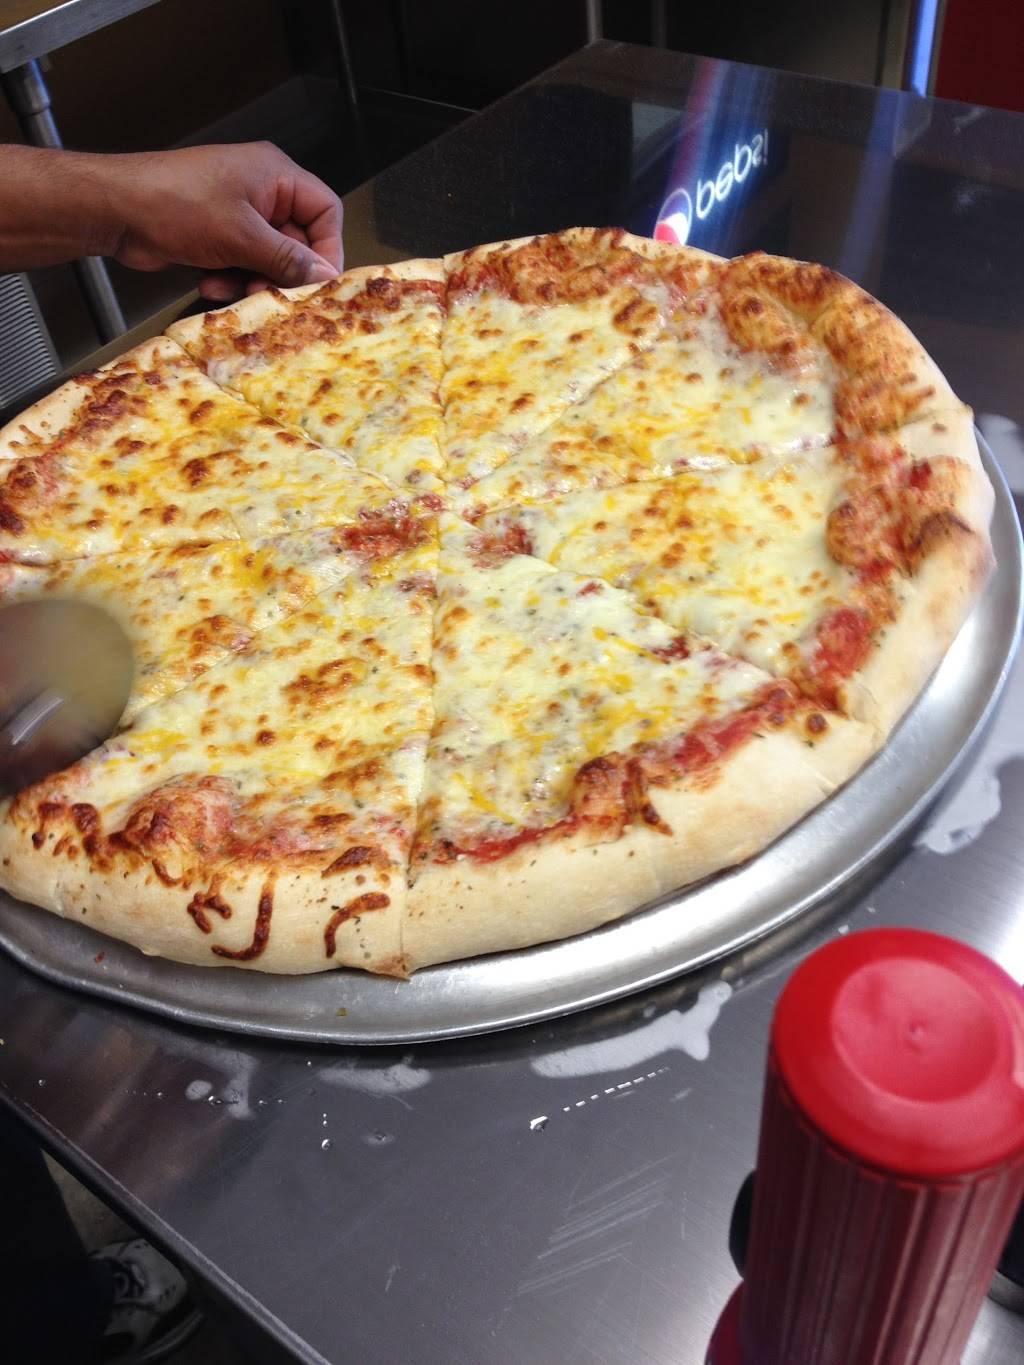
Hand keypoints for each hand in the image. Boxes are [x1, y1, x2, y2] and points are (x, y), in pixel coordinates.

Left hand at [109, 142, 343, 300]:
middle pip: (296, 242)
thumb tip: (324, 275)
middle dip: (282, 273)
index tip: (320, 282)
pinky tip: (209, 282)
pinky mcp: (217, 236)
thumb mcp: (241, 236)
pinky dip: (230, 279)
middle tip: (272, 294)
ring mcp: (237, 215)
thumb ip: (288, 259)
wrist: (116, 210)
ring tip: (232, 287)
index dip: (327, 248)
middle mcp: (261, 192)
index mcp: (274, 175)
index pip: (324, 211)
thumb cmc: (174, 204)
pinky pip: (241, 265)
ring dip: (253, 280)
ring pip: (268, 260)